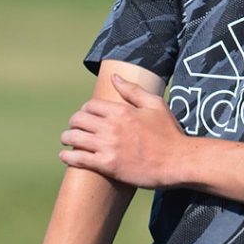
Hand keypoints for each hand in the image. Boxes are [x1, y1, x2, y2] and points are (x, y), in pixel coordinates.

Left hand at [59, 73, 184, 188]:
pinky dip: (68, 157)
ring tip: (66, 140)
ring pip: (74, 138)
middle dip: (74, 123)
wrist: (178, 161)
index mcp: (121, 110)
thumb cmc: (169, 133)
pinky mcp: (108, 165)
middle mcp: (111, 126)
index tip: (86, 116)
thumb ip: (133, 90)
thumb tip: (114, 77)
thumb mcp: (155, 105)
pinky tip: (65, 157)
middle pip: (79, 120)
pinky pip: (79, 159)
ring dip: (67, 138)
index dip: (85, 110)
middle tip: (74, 128)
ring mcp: (108, 146)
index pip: (90, 105)